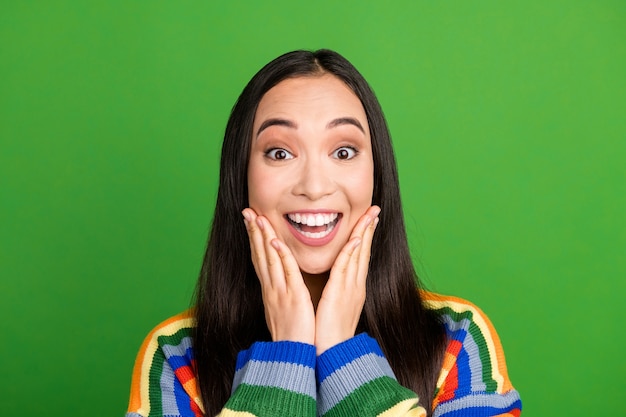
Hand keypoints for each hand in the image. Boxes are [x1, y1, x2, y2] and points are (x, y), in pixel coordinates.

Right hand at [242, 208, 314, 344]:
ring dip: (263, 237)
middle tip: (247, 211)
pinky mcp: (293, 297)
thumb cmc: (292, 335)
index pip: (260, 259)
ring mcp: (280, 292)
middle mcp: (272, 288)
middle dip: (253, 231)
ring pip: (270, 259)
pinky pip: (286, 273)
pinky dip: (281, 256)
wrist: (292, 356)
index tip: (251, 221)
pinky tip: (275, 242)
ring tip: (257, 217)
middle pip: (260, 255)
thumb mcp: (282, 310)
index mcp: (271, 290)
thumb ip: (281, 294)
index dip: (255, 239)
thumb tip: (281, 284)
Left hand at [314, 205, 379, 354]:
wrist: (332, 354)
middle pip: (365, 252)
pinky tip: (355, 237)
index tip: (369, 221)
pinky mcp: (341, 293)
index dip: (365, 238)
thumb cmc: (330, 333)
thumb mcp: (336, 308)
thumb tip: (335, 283)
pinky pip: (345, 267)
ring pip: (359, 255)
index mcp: (354, 289)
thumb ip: (337, 292)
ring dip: (363, 233)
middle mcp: (356, 286)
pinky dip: (351, 251)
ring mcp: (351, 289)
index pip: (360, 258)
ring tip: (369, 214)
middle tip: (375, 209)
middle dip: (370, 229)